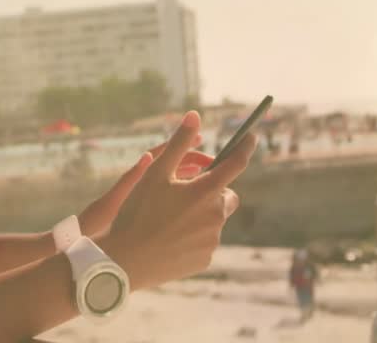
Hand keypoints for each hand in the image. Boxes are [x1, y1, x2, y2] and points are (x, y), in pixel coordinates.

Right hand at [98, 110, 257, 290]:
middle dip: (214, 191)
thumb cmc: (138, 212)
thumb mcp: (156, 172)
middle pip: (226, 196)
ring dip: (201, 214)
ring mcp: (212, 240)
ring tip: (170, 218)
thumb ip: (179, 143)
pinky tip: (170, 237)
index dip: (245, 148)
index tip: (251, 137)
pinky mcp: (204, 259)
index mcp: (206, 192)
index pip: (236, 164)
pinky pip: (205, 241)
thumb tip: (194, 115)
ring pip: (214, 219)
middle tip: (186, 192)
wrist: (125, 261)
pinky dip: (194, 235)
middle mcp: (215, 216)